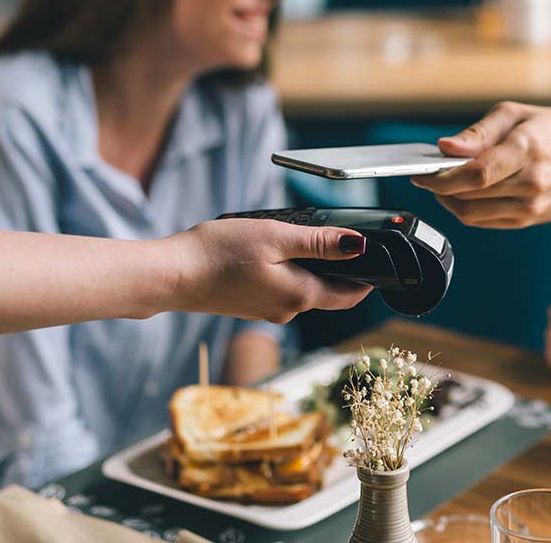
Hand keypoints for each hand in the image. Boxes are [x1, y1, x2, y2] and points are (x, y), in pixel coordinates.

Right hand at [163, 219, 372, 323]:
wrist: (171, 276)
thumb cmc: (218, 254)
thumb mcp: (275, 238)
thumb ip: (319, 244)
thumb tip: (358, 245)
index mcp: (300, 296)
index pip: (349, 296)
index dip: (368, 280)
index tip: (379, 262)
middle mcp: (287, 311)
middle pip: (328, 294)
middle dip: (340, 272)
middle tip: (344, 242)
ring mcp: (267, 312)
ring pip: (303, 291)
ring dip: (310, 270)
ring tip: (305, 241)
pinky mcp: (250, 307)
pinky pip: (281, 291)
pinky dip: (286, 274)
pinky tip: (271, 254)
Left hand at [410, 101, 550, 227]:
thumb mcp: (518, 114)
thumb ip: (479, 132)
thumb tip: (445, 148)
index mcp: (527, 150)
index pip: (476, 173)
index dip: (442, 177)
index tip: (420, 172)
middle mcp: (531, 183)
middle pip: (469, 195)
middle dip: (439, 187)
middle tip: (425, 174)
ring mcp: (531, 206)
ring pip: (472, 214)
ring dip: (449, 201)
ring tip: (441, 184)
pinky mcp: (529, 220)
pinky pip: (485, 221)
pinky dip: (466, 210)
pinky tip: (462, 194)